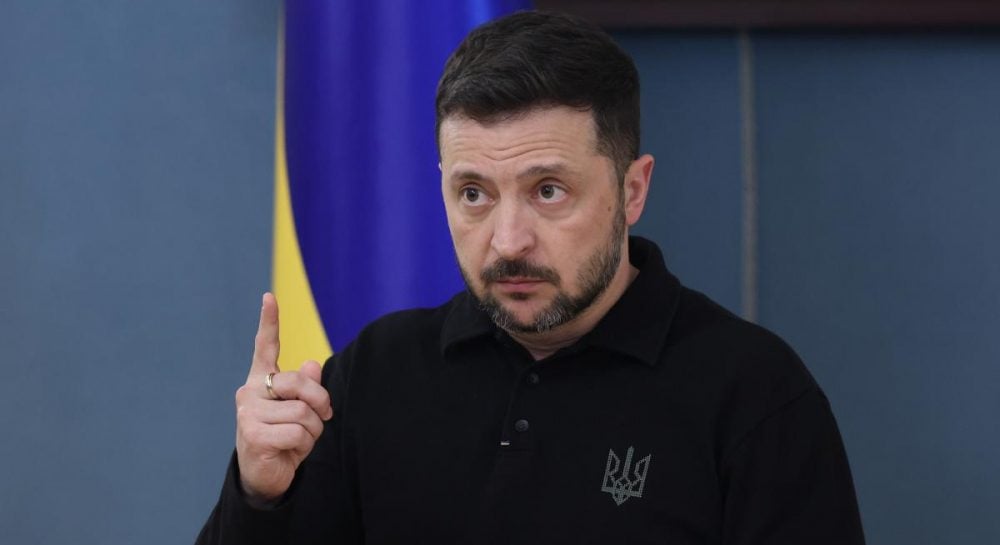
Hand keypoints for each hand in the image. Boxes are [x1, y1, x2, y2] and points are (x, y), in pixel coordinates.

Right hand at [234, 292, 333, 500]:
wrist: (265, 476)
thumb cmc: (284, 439)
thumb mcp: (299, 412)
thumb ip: (306, 388)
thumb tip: (313, 364)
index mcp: (261, 381)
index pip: (265, 347)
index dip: (269, 322)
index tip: (269, 297)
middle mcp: (250, 392)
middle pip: (299, 382)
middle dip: (320, 401)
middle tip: (323, 417)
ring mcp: (249, 413)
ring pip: (302, 412)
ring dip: (312, 431)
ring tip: (299, 440)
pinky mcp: (253, 435)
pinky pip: (297, 433)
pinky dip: (304, 445)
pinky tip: (290, 451)